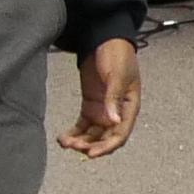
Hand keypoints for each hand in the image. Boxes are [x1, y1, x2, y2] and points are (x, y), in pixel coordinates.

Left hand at [58, 36, 141, 157]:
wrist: (105, 40)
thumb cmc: (118, 55)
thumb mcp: (117, 75)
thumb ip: (114, 98)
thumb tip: (114, 121)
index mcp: (129, 108)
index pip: (120, 135)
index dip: (107, 147)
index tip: (91, 154)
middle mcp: (117, 113)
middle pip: (104, 139)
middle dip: (90, 146)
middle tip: (74, 146)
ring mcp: (103, 110)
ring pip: (92, 135)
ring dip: (80, 141)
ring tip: (65, 142)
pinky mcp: (90, 106)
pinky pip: (82, 126)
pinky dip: (74, 133)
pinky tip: (63, 137)